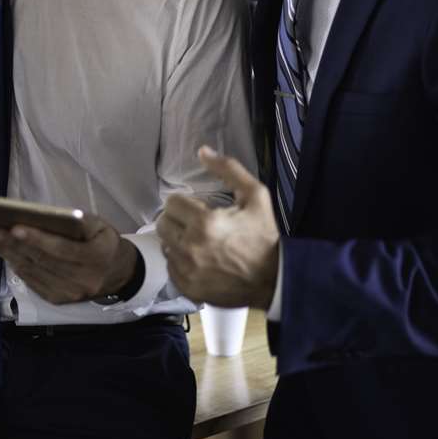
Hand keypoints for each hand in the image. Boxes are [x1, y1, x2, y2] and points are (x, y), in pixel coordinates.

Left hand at [0, 212, 138, 305]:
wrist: (118, 274)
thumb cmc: (105, 243)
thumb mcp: (100, 226)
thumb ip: (77, 221)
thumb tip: (44, 216)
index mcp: (96, 258)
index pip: (62, 249)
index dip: (37, 239)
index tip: (15, 227)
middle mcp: (82, 280)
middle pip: (41, 260)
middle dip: (12, 244)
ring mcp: (69, 293)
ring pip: (32, 271)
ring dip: (6, 253)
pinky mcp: (58, 300)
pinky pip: (31, 281)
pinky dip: (14, 264)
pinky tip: (1, 251)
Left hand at [157, 146, 278, 308]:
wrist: (274, 279)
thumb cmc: (264, 234)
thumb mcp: (255, 195)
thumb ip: (228, 169)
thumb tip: (202, 151)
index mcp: (204, 223)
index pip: (172, 203)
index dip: (185, 202)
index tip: (199, 208)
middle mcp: (190, 247)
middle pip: (163, 224)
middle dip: (177, 219)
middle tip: (195, 223)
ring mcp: (187, 270)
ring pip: (164, 246)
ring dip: (177, 240)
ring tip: (198, 242)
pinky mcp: (188, 287)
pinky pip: (170, 267)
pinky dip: (180, 261)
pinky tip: (199, 259)